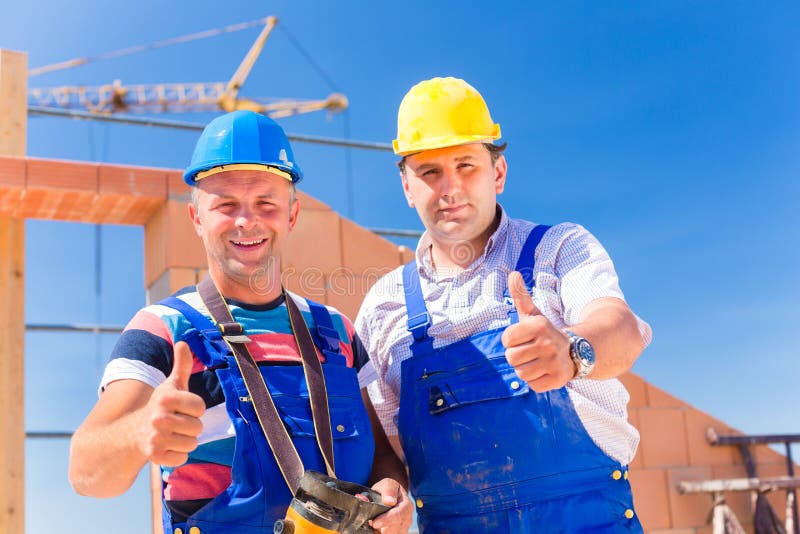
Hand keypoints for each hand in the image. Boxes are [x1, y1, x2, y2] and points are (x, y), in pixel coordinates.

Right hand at [136, 341, 204, 465]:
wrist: (133, 432)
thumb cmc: (161, 406)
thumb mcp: (171, 385)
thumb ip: (181, 365)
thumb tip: (184, 341)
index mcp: (166, 398)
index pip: (200, 407)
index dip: (194, 410)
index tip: (181, 409)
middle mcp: (159, 417)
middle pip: (198, 427)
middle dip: (190, 427)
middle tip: (175, 423)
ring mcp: (156, 437)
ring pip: (192, 444)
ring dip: (184, 441)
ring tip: (171, 435)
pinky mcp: (154, 456)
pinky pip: (182, 458)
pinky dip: (176, 455)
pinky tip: (166, 447)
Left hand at [369, 478, 412, 533]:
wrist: (390, 495)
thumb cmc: (388, 489)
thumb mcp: (387, 484)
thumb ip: (388, 490)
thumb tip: (389, 501)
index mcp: (406, 505)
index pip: (399, 515)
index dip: (386, 520)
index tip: (375, 523)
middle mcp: (407, 518)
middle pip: (396, 528)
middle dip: (383, 528)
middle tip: (372, 522)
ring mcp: (403, 527)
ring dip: (382, 531)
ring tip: (375, 524)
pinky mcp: (398, 532)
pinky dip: (381, 532)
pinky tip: (377, 529)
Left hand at [501, 271, 574, 391]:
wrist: (577, 351)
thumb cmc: (545, 333)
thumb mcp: (534, 314)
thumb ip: (521, 296)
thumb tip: (512, 273)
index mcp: (539, 325)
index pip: (506, 339)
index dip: (511, 341)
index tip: (523, 339)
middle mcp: (548, 343)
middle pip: (511, 358)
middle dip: (518, 356)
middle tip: (531, 352)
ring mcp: (554, 362)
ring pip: (521, 374)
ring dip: (526, 370)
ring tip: (537, 362)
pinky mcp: (559, 379)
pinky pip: (533, 386)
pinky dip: (536, 382)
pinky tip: (545, 372)